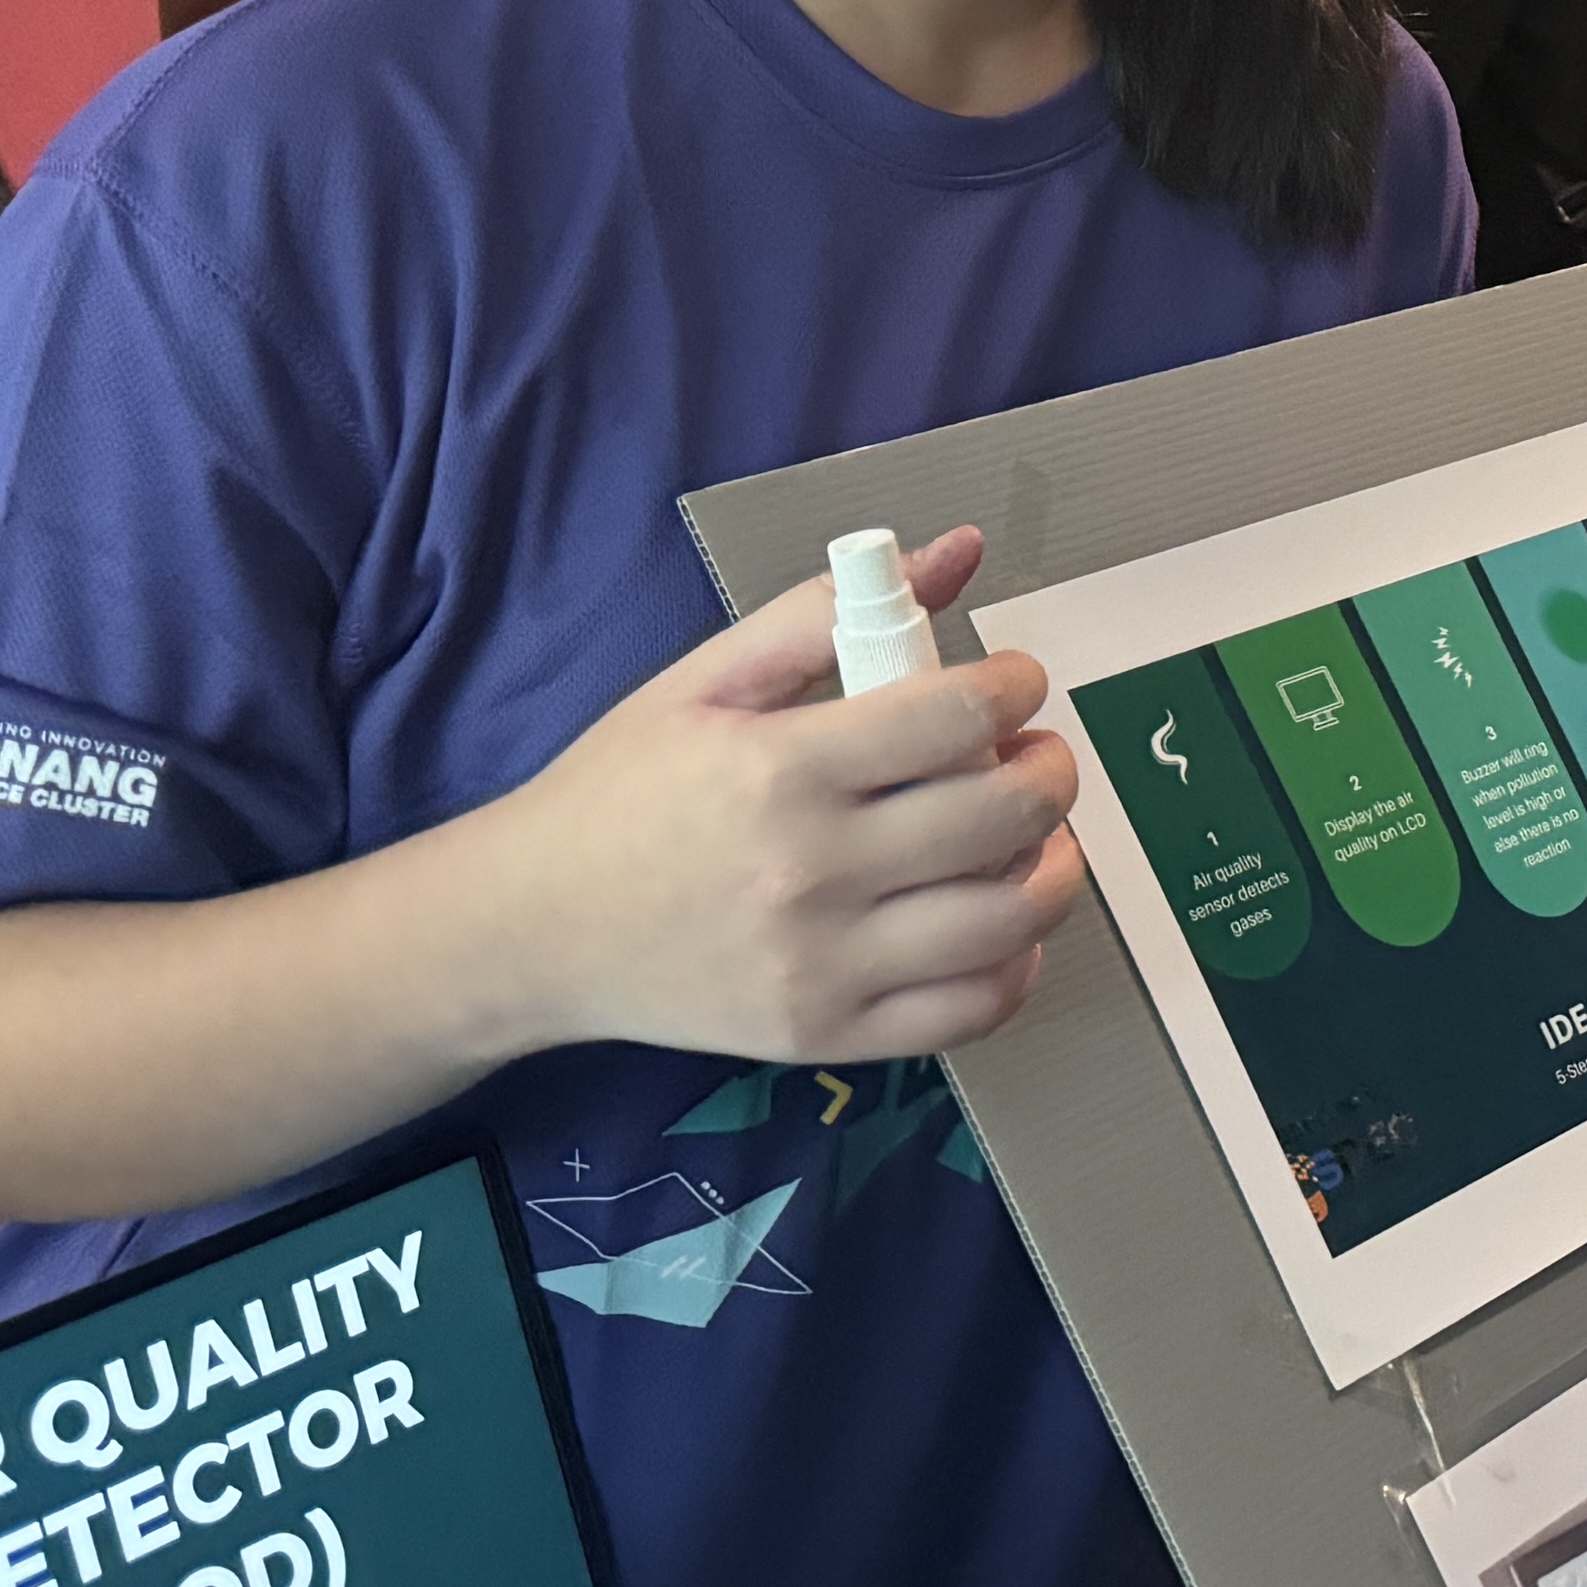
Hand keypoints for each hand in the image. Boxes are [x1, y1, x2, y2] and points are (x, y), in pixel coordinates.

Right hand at [474, 528, 1087, 1064]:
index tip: (1011, 684)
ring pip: (1007, 919)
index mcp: (779, 768)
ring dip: (1054, 866)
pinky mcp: (826, 1036)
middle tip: (1032, 753)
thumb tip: (957, 550)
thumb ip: (828, 610)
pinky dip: (1017, 964)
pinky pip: (972, 1009)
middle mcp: (809, 872)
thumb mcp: (703, 680)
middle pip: (1002, 815)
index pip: (957, 716)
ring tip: (1035, 836)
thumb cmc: (622, 791)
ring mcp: (822, 965)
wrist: (533, 930)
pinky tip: (1000, 919)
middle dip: (1048, 768)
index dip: (1013, 687)